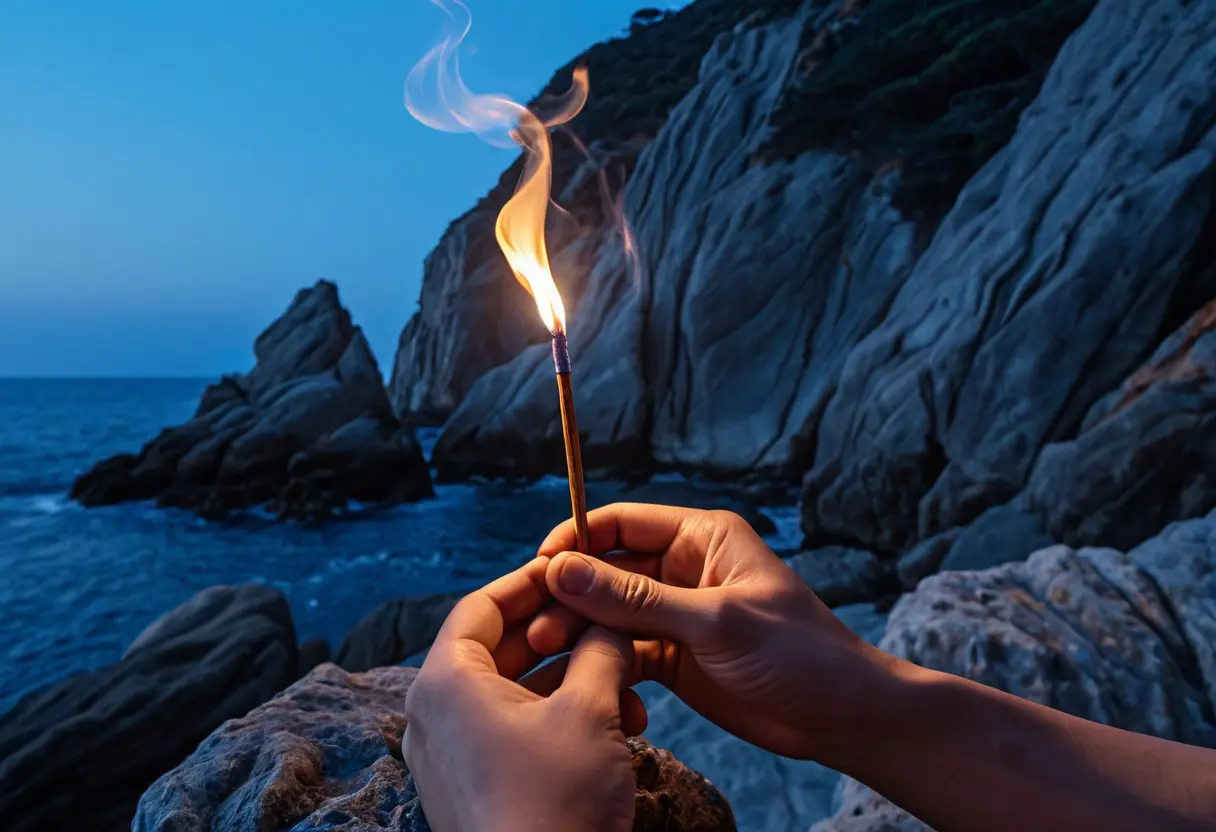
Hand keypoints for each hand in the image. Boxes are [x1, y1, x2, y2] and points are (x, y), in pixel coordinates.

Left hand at [403, 557, 638, 831]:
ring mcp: (451, 755)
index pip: (483, 605)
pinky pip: (514, 730)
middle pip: (501, 647)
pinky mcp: (474, 786)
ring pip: (516, 691)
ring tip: (630, 686)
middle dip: (566, 634)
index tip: (574, 567)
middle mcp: (436, 713)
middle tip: (611, 621)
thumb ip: (601, 649)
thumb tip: (611, 623)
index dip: (533, 581)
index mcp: (446, 681)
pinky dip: (561, 718)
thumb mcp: (590, 710)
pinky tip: (618, 726)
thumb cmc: (555, 803)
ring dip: (575, 680)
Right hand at [527, 504, 901, 764]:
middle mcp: (683, 570)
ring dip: (578, 629)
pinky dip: (599, 662)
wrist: (841, 717)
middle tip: (534, 622)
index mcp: (700, 538)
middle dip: (570, 593)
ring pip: (609, 614)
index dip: (576, 540)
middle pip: (607, 570)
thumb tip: (563, 568)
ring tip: (546, 650)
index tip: (539, 567)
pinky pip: (623, 651)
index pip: (622, 524)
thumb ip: (636, 599)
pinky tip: (579, 678)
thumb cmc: (799, 653)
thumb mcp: (715, 621)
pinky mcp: (674, 658)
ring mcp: (676, 615)